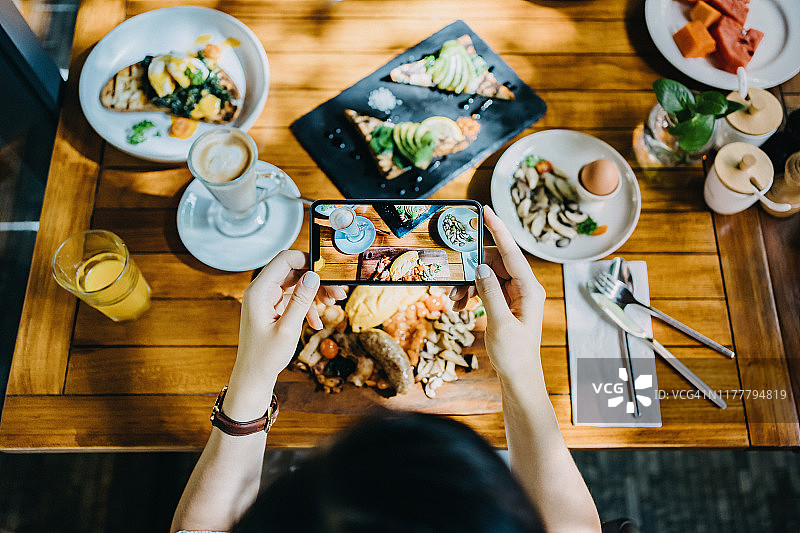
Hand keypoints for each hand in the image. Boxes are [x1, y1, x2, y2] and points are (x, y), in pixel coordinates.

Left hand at [224, 251, 344, 419]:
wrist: (254, 376)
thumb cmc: (265, 356)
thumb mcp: (288, 328)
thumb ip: (301, 300)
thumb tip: (313, 276)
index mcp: (259, 291)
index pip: (285, 260)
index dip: (308, 260)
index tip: (328, 271)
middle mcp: (261, 291)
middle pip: (293, 271)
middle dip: (316, 280)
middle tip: (338, 293)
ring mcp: (267, 299)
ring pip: (296, 285)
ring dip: (315, 294)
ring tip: (332, 305)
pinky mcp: (273, 308)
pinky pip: (294, 299)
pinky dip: (307, 307)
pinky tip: (317, 322)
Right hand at [450, 206, 544, 379]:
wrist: (519, 377)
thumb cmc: (514, 354)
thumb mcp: (500, 323)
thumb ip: (489, 293)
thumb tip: (480, 267)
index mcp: (529, 289)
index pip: (512, 252)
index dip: (498, 229)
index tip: (486, 210)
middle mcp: (524, 287)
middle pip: (496, 261)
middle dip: (472, 266)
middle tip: (454, 275)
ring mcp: (515, 294)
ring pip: (487, 274)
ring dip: (468, 282)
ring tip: (455, 298)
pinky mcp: (505, 302)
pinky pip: (485, 287)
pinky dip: (471, 292)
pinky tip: (460, 304)